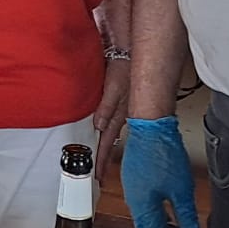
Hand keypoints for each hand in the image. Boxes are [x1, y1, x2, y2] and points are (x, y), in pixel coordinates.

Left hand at [93, 57, 129, 184]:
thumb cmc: (123, 68)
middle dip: (104, 159)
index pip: (107, 142)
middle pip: (110, 142)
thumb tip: (99, 125)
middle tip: (98, 175)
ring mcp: (122, 110)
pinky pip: (114, 123)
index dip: (101, 159)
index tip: (97, 175)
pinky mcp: (122, 104)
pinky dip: (108, 133)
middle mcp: (121, 115)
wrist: (131, 53)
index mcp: (119, 114)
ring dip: (106, 148)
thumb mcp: (113, 87)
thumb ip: (106, 107)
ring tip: (100, 162)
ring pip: (112, 134)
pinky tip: (104, 136)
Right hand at [120, 116, 200, 227]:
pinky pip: (144, 205)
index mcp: (144, 208)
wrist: (149, 128)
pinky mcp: (135, 179)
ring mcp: (133, 190)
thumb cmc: (163, 155)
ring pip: (147, 218)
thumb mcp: (181, 190)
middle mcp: (135, 202)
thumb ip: (185, 216)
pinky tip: (167, 209)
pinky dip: (156, 214)